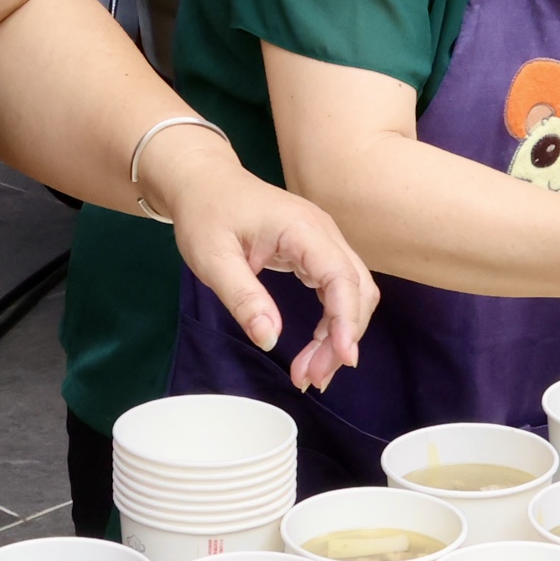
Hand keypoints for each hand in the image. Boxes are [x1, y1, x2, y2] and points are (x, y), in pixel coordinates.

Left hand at [144, 125, 374, 391]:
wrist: (202, 182)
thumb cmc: (206, 213)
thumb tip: (269, 339)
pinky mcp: (315, 251)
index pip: (341, 277)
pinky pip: (337, 289)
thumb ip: (243, 298)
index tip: (343, 359)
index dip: (346, 320)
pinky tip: (316, 347)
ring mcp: (323, 240)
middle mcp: (323, 232)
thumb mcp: (213, 259)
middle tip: (313, 378)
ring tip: (312, 372)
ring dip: (340, 333)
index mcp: (302, 228)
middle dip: (343, 337)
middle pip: (356, 289)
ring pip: (352, 292)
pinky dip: (332, 322)